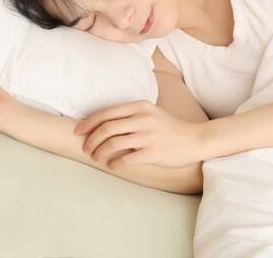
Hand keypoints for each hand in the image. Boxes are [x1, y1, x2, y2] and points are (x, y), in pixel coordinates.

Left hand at [74, 100, 203, 168]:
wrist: (194, 140)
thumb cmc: (169, 128)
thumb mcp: (150, 113)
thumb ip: (129, 115)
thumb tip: (101, 124)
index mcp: (140, 106)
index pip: (107, 113)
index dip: (88, 123)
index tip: (78, 132)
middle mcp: (144, 119)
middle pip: (106, 128)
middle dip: (91, 140)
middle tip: (86, 149)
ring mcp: (149, 136)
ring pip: (113, 144)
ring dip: (100, 153)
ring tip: (97, 158)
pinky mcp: (154, 152)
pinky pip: (126, 159)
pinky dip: (115, 163)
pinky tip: (112, 165)